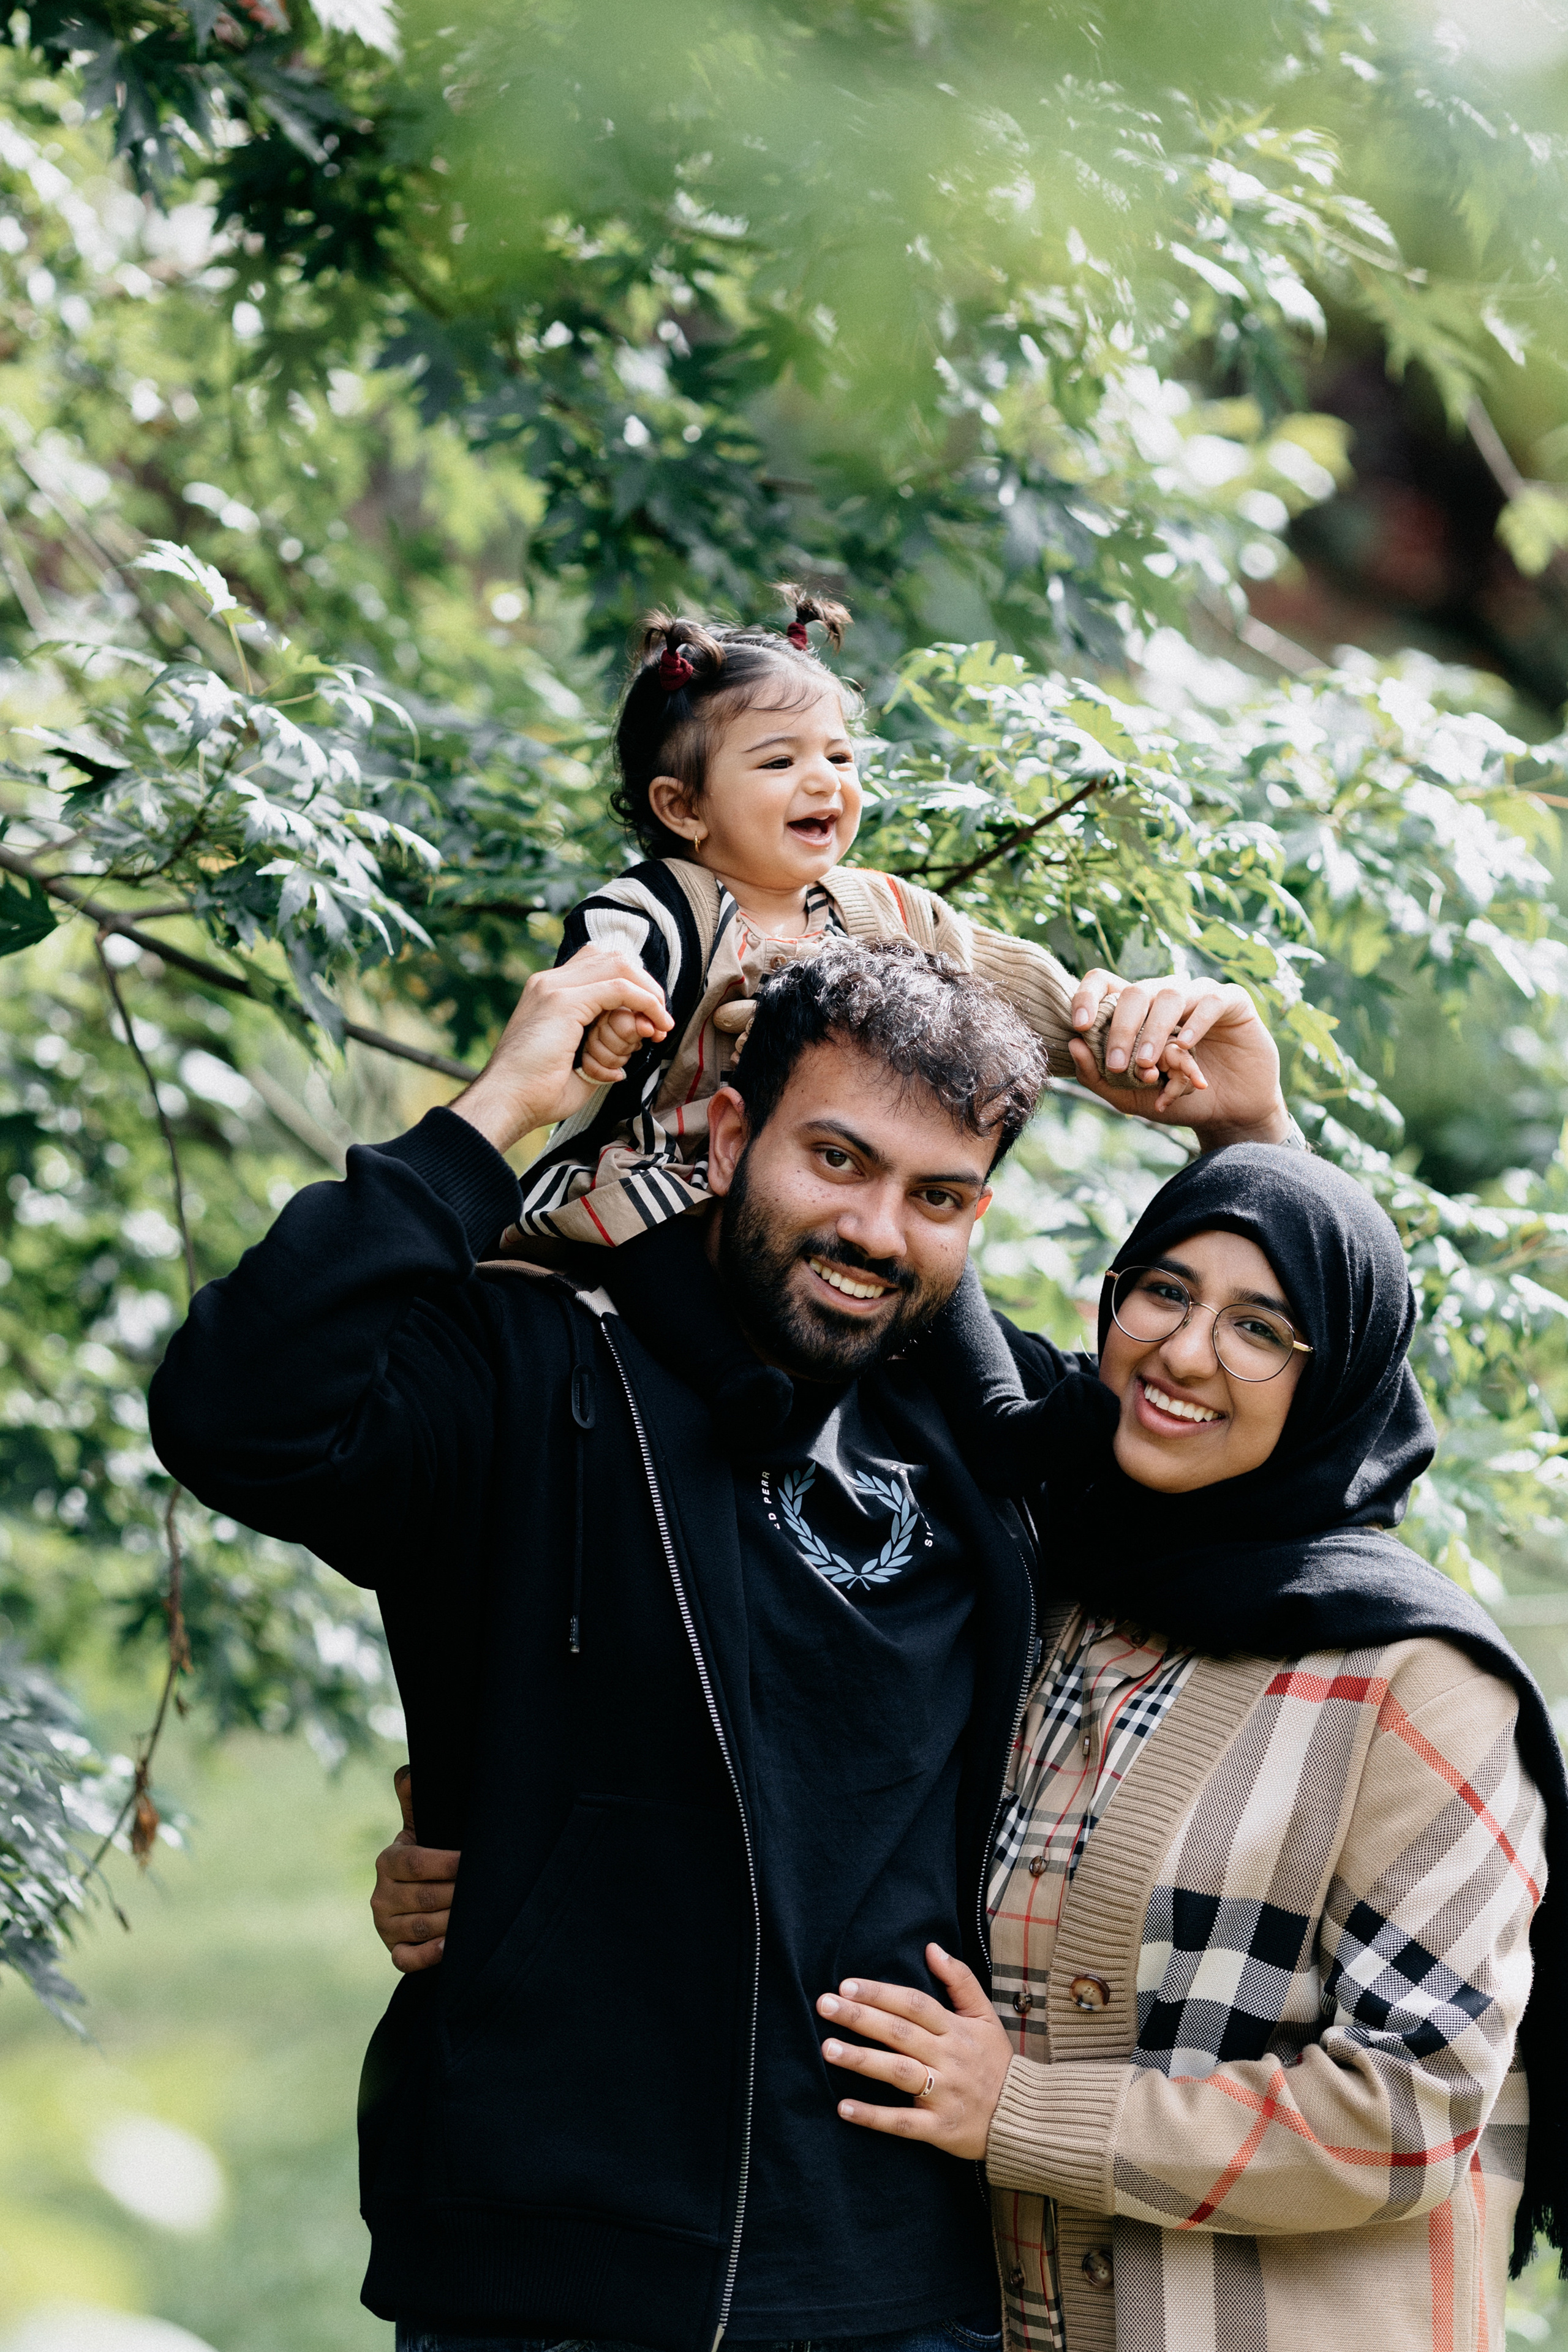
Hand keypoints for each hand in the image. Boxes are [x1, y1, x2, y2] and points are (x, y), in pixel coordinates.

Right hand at [370, 1765, 460, 1975]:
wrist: (416, 1895)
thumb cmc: (428, 1853)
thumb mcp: (421, 1826)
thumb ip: (415, 1799)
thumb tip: (409, 1773)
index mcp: (388, 1861)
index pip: (416, 1862)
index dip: (447, 1863)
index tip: (473, 1861)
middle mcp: (381, 1895)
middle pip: (425, 1898)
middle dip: (459, 1895)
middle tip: (488, 1892)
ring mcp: (385, 1926)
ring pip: (422, 1927)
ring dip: (453, 1923)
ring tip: (479, 1916)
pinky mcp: (394, 1951)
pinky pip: (407, 1959)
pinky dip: (429, 1955)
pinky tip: (451, 1947)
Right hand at [451, 944, 672, 1153]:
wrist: (505, 1103)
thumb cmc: (537, 1094)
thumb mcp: (579, 1061)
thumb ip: (604, 1042)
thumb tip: (637, 1036)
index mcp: (547, 992)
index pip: (600, 966)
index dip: (632, 985)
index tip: (650, 1021)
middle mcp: (549, 982)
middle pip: (613, 958)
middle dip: (645, 985)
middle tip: (661, 1020)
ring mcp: (553, 988)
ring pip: (619, 966)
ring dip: (648, 992)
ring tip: (661, 1023)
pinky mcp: (563, 1002)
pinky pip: (619, 988)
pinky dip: (644, 1002)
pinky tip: (655, 1024)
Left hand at [818, 1942, 1012, 2161]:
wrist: (1024, 2117)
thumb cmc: (996, 2062)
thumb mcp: (985, 2016)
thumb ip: (960, 1980)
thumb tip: (931, 1948)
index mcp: (956, 2029)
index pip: (914, 2004)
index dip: (881, 1993)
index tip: (847, 1985)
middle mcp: (948, 2058)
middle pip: (900, 2033)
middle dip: (860, 2018)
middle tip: (824, 2005)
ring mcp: (944, 2094)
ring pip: (898, 2073)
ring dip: (861, 2060)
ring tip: (827, 2048)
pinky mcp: (940, 2129)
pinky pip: (903, 2123)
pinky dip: (873, 2117)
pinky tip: (843, 2107)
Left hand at [1067, 971, 1287, 1144]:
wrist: (1228, 1114)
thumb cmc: (1177, 1100)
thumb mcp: (1130, 1095)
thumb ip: (1098, 1075)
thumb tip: (1073, 1044)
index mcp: (1136, 1010)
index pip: (1104, 983)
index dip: (1088, 996)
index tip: (1080, 1026)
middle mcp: (1164, 995)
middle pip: (1134, 991)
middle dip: (1121, 1029)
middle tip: (1117, 1064)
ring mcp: (1198, 995)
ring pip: (1169, 994)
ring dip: (1154, 1030)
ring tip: (1149, 1064)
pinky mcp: (1232, 1002)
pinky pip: (1211, 1001)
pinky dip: (1195, 1022)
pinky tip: (1185, 1047)